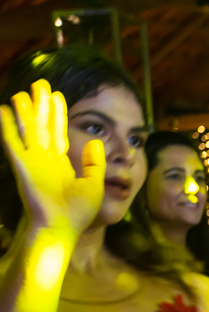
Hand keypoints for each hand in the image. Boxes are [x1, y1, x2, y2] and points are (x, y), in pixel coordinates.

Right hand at [0, 79, 103, 233]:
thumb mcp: (94, 184)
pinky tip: (3, 110)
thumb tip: (96, 142)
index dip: (57, 115)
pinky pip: (12, 141)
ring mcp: (32, 162)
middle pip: (42, 126)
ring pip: (27, 129)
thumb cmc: (77, 213)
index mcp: (61, 164)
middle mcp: (45, 160)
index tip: (57, 97)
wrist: (62, 228)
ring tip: (23, 91)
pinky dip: (7, 125)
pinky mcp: (21, 166)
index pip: (58, 133)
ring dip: (25, 110)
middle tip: (40, 84)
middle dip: (41, 105)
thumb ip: (95, 163)